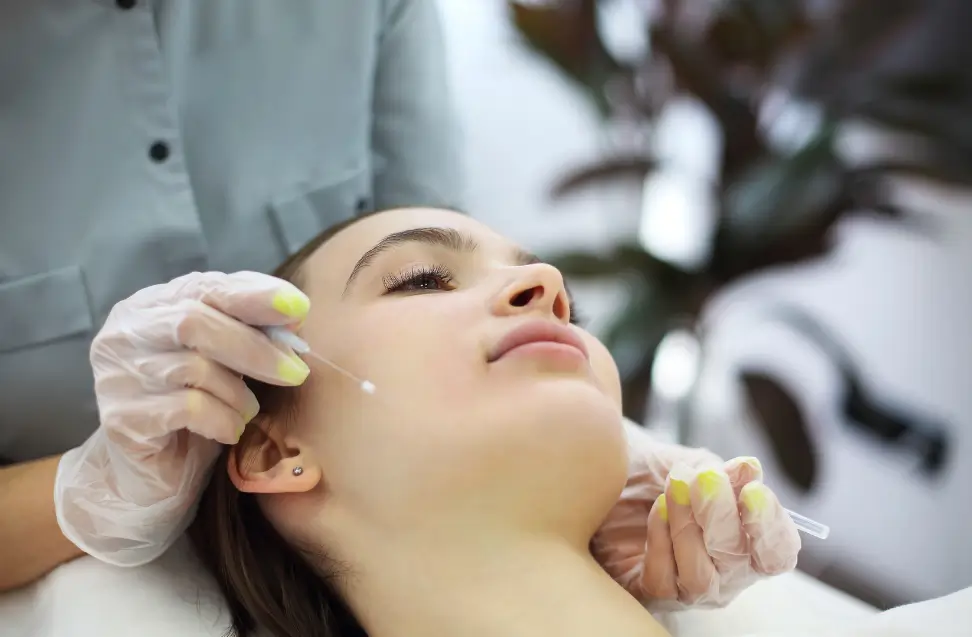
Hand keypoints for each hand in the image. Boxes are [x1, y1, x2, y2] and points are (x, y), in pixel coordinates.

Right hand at [55, 271, 312, 566]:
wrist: (153, 474)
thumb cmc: (197, 406)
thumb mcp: (226, 361)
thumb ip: (250, 329)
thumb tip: (295, 310)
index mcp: (151, 306)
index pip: (204, 287)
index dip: (252, 295)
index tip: (298, 307)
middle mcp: (124, 333)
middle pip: (193, 322)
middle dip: (254, 347)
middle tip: (295, 372)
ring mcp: (116, 376)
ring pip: (193, 368)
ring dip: (238, 393)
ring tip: (249, 411)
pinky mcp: (121, 420)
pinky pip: (187, 410)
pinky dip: (223, 419)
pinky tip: (230, 431)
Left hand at [592, 420, 800, 608]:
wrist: (605, 474)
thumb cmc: (656, 474)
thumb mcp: (692, 466)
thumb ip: (723, 474)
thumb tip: (751, 469)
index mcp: (747, 542)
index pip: (778, 552)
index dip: (771, 527)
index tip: (753, 492)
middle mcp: (725, 572)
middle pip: (740, 563)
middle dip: (722, 516)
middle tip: (704, 479)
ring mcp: (688, 587)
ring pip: (701, 578)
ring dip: (688, 528)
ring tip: (675, 488)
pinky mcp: (650, 592)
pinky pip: (662, 581)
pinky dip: (659, 542)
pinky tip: (656, 510)